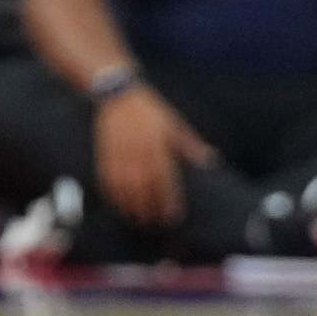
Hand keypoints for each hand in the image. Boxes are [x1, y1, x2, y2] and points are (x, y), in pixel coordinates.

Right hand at [93, 84, 215, 231]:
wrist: (118, 92)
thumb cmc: (151, 111)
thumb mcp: (174, 123)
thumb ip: (190, 144)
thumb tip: (212, 161)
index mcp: (157, 141)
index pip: (164, 176)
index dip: (168, 198)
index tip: (172, 216)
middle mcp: (137, 147)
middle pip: (142, 184)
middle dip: (148, 206)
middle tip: (155, 223)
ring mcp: (119, 149)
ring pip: (123, 184)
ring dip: (129, 204)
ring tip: (137, 219)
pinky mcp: (105, 150)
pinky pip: (106, 177)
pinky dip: (112, 193)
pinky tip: (119, 205)